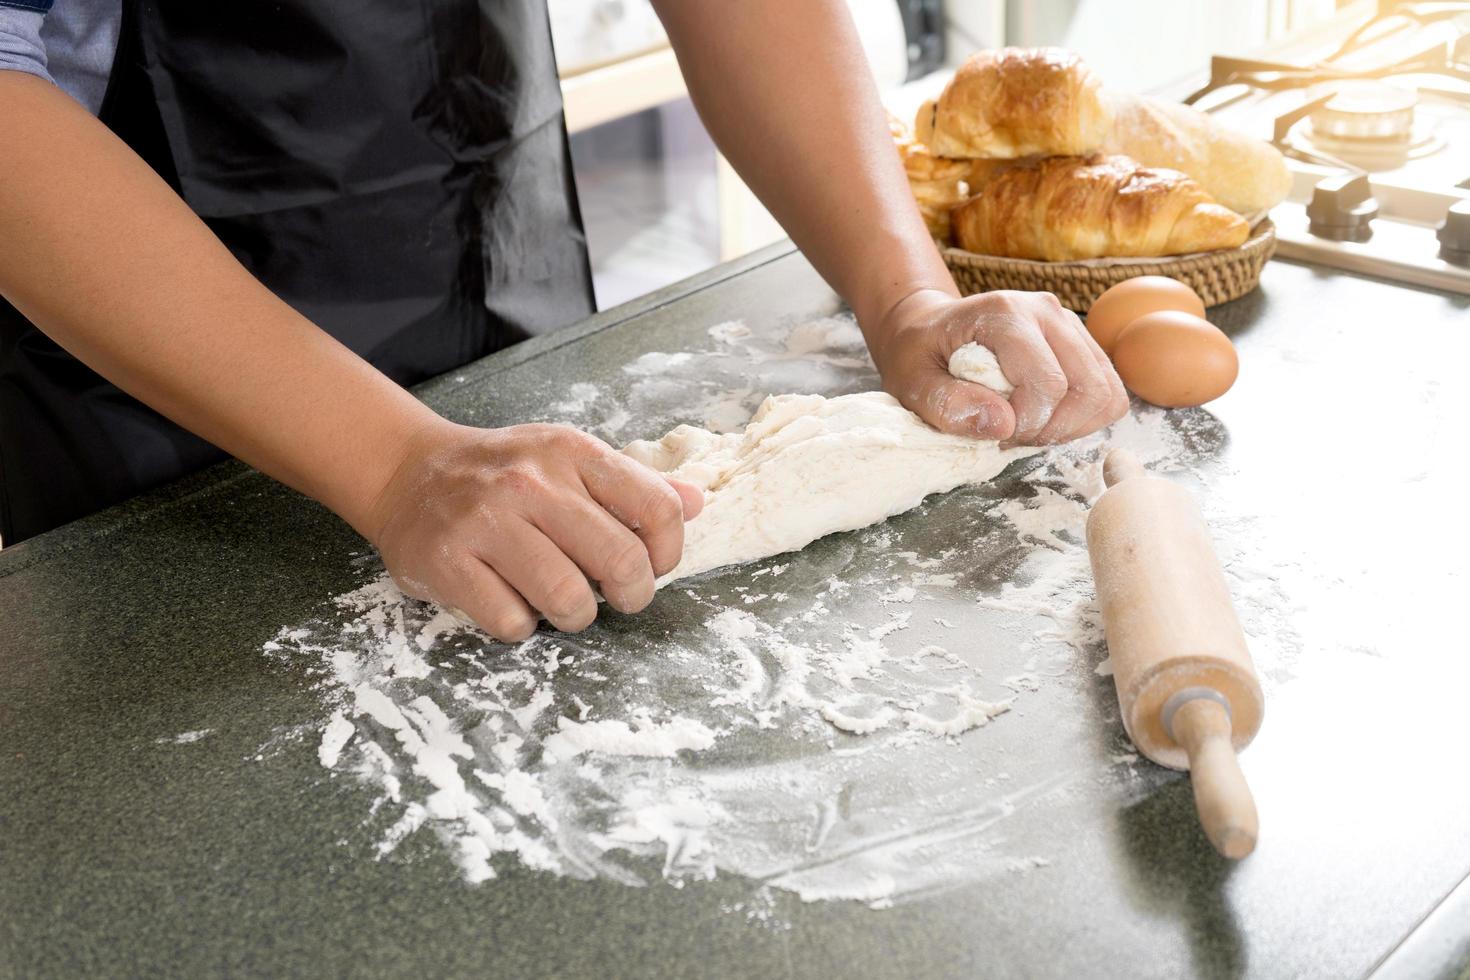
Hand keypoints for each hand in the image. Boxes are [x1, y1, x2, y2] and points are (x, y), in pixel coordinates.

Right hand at [363, 420, 703, 641]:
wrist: (407, 473)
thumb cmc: (504, 472)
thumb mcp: (569, 461)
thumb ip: (634, 484)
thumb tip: (698, 502)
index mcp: (571, 453)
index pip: (657, 507)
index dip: (668, 552)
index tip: (653, 565)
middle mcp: (530, 481)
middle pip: (620, 560)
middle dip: (631, 594)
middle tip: (619, 598)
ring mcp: (485, 522)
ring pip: (567, 598)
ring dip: (576, 616)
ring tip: (565, 604)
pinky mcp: (446, 561)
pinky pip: (511, 621)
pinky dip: (522, 625)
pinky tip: (513, 601)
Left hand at [865, 288, 1127, 444]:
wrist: (926, 329)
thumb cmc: (918, 355)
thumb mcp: (913, 384)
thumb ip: (948, 405)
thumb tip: (1003, 424)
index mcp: (1006, 314)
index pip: (1048, 385)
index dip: (1026, 424)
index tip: (993, 432)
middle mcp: (1046, 311)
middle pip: (1090, 390)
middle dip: (1055, 428)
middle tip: (1014, 434)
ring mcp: (1068, 323)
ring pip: (1107, 393)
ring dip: (1072, 425)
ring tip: (1028, 425)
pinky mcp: (1079, 342)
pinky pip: (1107, 391)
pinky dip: (1081, 417)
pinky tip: (1043, 416)